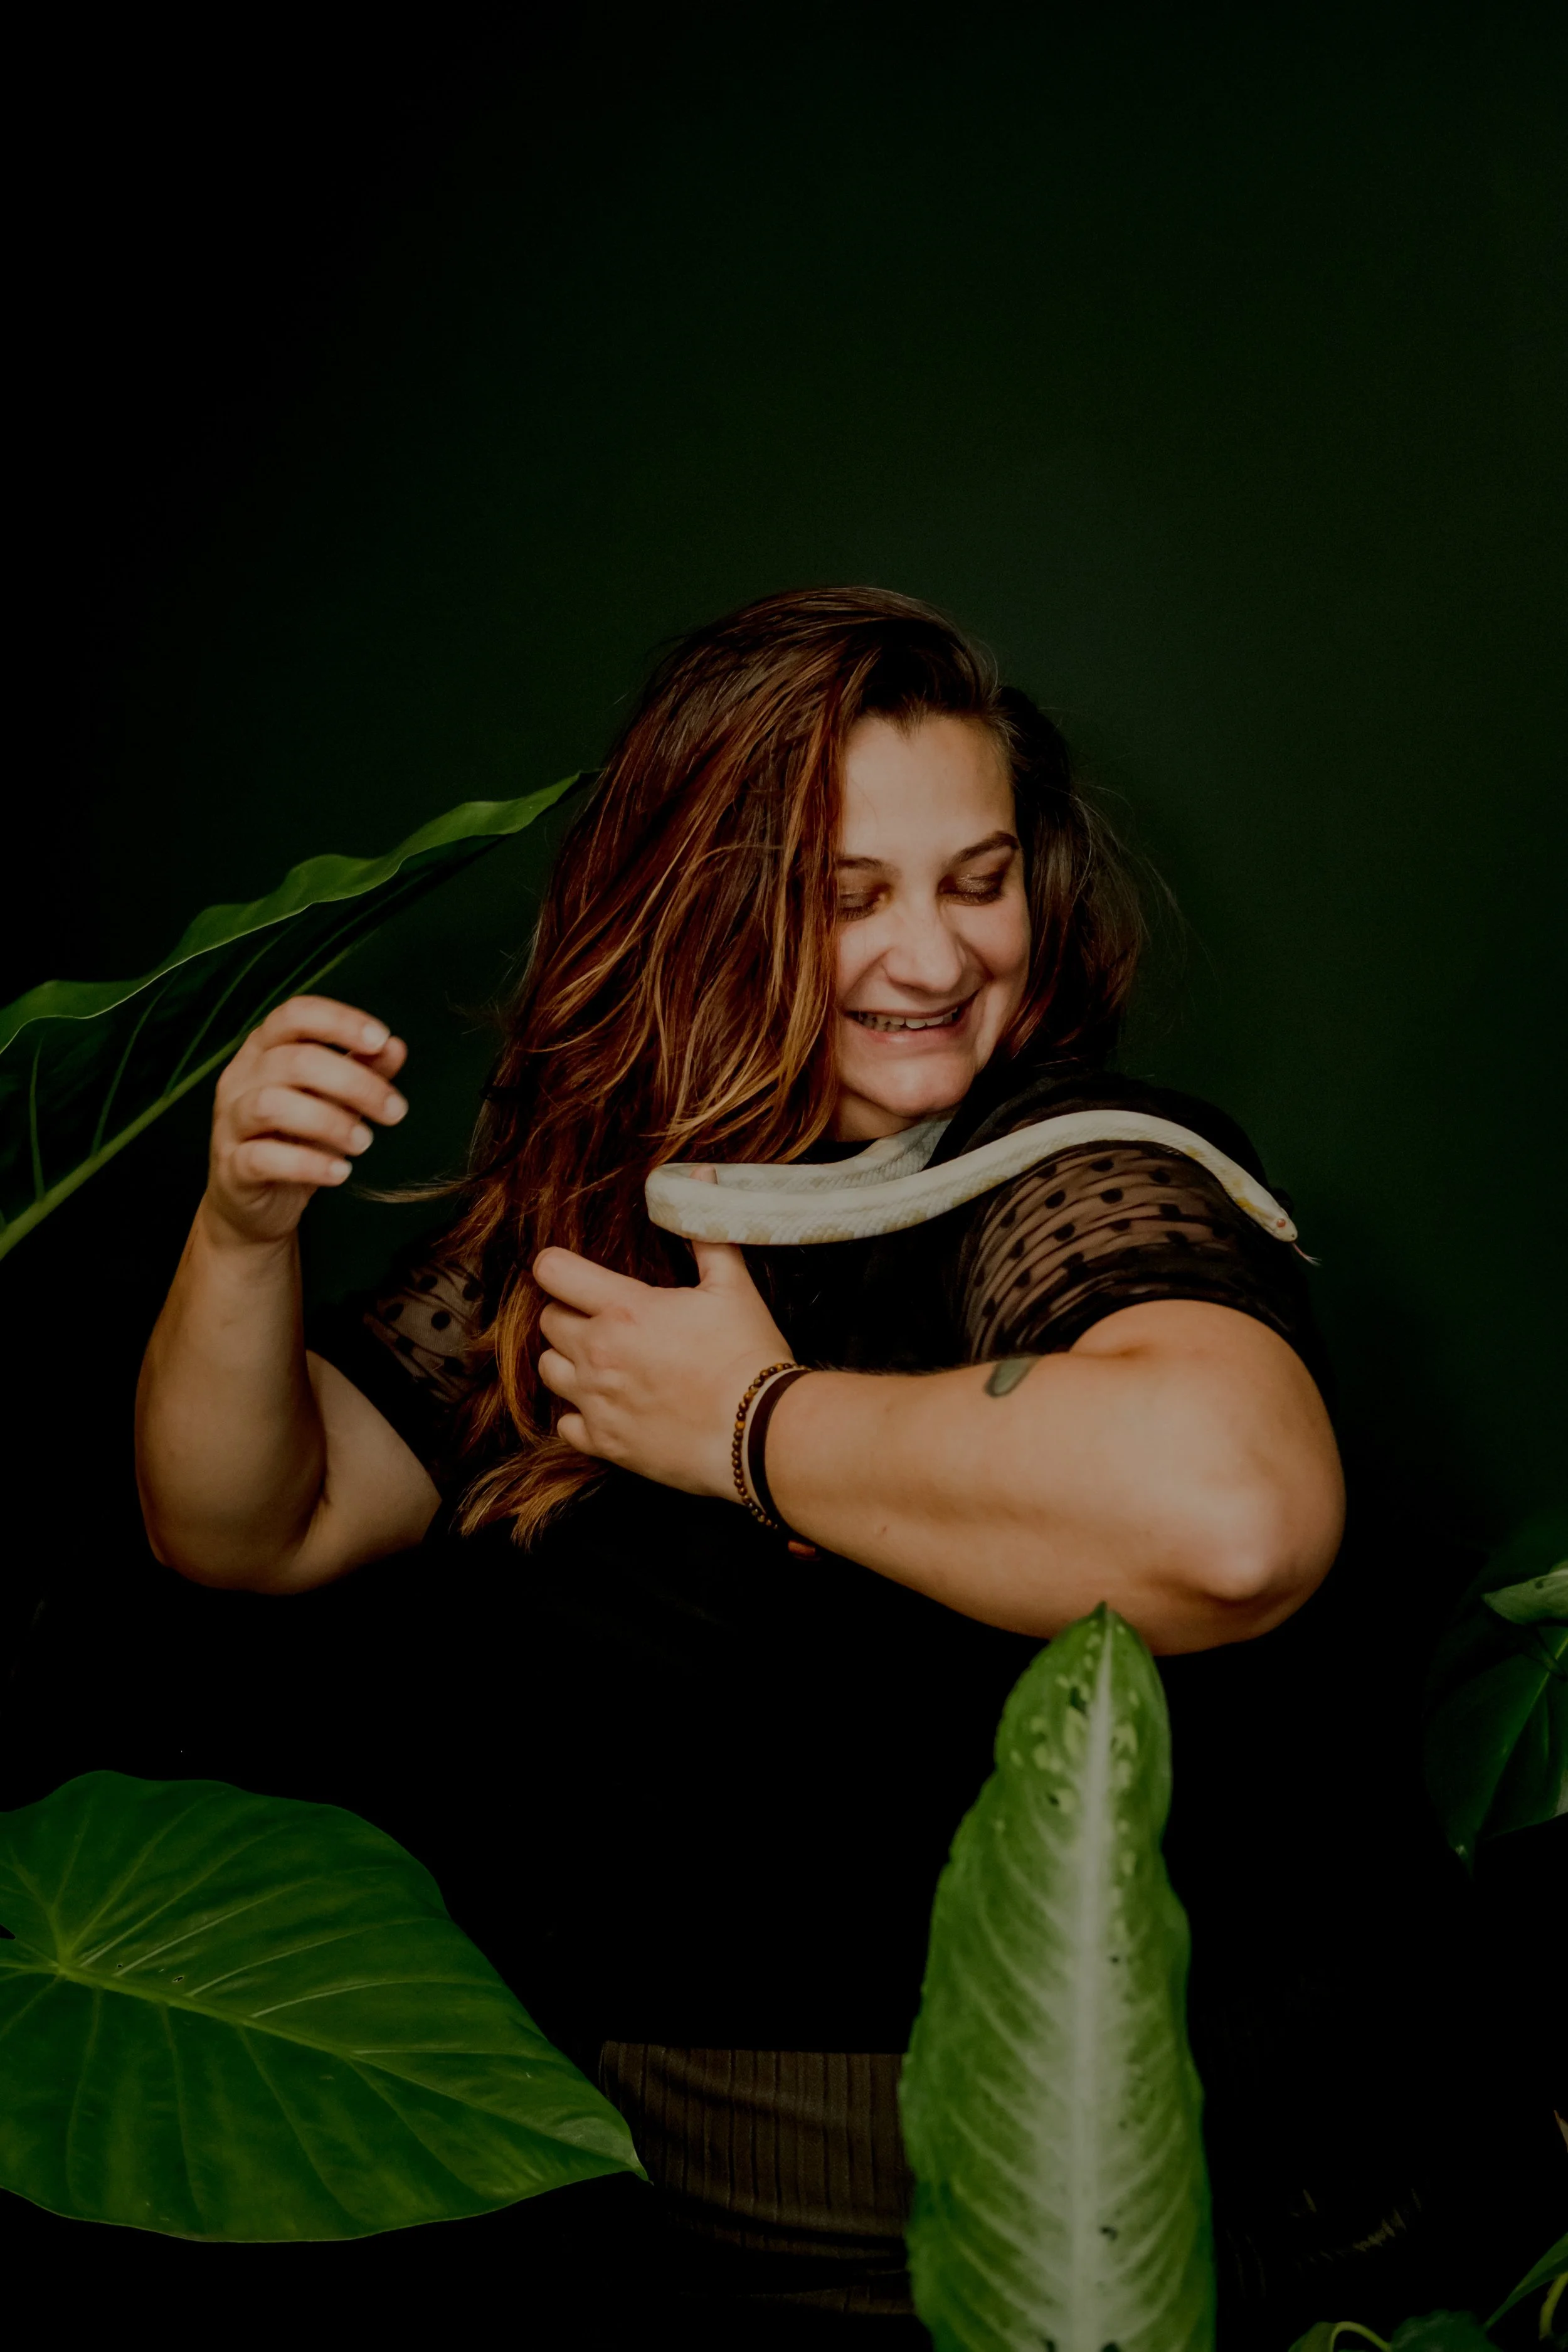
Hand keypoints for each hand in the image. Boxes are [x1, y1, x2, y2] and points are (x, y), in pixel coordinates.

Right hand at [202, 995, 408, 1248]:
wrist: (255, 1203)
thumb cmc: (296, 1140)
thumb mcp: (334, 1101)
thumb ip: (362, 1070)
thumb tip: (394, 1047)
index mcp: (264, 1050)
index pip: (294, 1014)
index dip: (339, 1021)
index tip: (381, 1040)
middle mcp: (241, 1078)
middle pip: (294, 1060)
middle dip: (354, 1082)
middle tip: (393, 1111)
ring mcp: (231, 1122)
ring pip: (272, 1104)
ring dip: (330, 1121)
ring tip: (364, 1142)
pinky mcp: (232, 1167)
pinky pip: (262, 1158)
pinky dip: (308, 1164)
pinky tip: (340, 1172)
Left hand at [535, 1227, 790, 1499]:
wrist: (760, 1432)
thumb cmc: (748, 1355)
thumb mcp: (732, 1287)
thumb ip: (705, 1233)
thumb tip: (698, 1181)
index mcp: (623, 1309)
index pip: (552, 1272)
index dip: (556, 1267)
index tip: (569, 1273)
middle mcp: (598, 1353)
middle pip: (548, 1323)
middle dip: (569, 1315)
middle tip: (603, 1320)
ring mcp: (597, 1401)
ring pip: (548, 1372)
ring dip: (567, 1362)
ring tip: (602, 1362)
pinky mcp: (605, 1444)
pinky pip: (565, 1425)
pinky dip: (579, 1416)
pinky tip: (608, 1407)